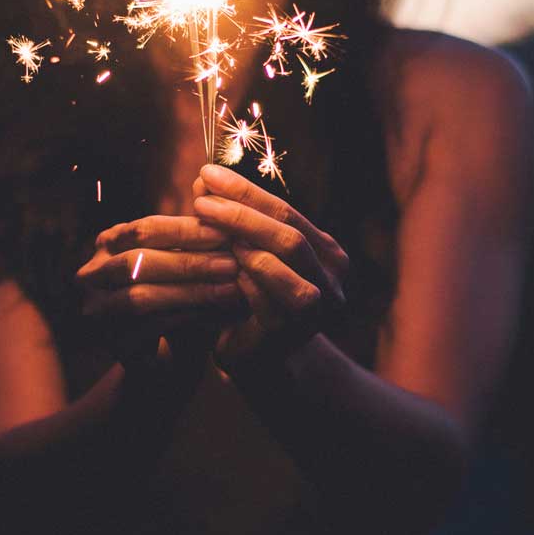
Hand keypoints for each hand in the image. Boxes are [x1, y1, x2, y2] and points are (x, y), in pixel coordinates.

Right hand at [75, 215, 247, 378]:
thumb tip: (225, 202)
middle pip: (138, 261)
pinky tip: (218, 314)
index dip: (187, 229)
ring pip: (141, 296)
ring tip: (231, 288)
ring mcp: (96, 311)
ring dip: (190, 291)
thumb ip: (196, 233)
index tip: (228, 230)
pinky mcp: (112, 344)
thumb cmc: (182, 293)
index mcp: (109, 243)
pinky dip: (187, 318)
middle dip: (189, 262)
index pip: (145, 228)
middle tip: (232, 262)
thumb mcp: (185, 258)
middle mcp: (92, 275)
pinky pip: (149, 329)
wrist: (172, 355)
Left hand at [191, 164, 350, 375]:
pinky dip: (236, 274)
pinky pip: (261, 295)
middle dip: (242, 212)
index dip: (247, 191)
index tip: (207, 172)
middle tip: (202, 197)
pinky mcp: (290, 333)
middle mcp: (331, 280)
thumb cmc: (251, 301)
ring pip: (281, 260)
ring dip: (241, 238)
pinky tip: (210, 261)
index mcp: (327, 254)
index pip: (288, 212)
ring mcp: (316, 308)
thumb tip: (203, 179)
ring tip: (203, 221)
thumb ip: (236, 223)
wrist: (261, 362)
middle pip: (288, 234)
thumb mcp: (249, 256)